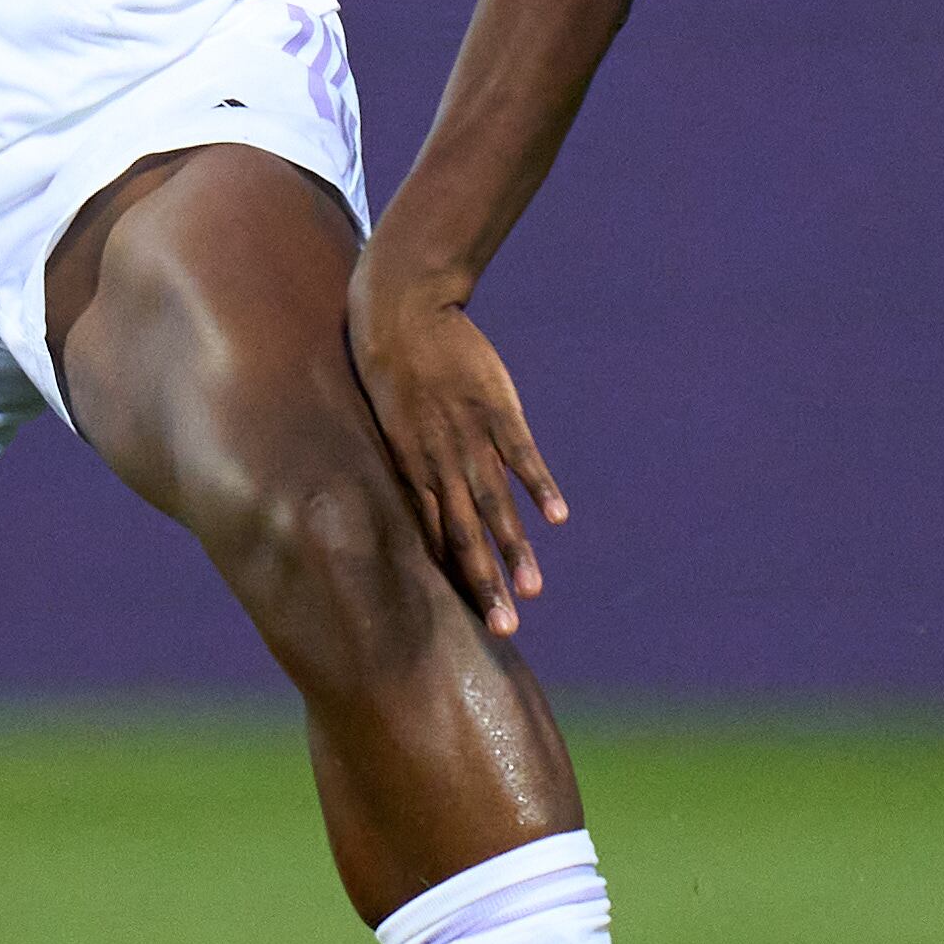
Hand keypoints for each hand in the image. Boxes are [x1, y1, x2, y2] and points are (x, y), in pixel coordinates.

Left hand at [346, 259, 561, 636]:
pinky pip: (519, 455)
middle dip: (484, 586)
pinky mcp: (495, 409)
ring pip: (494, 506)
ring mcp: (468, 438)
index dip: (454, 584)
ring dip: (514, 550)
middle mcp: (439, 465)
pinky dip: (538, 486)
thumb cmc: (389, 372)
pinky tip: (556, 519)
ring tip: (532, 592)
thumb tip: (412, 506)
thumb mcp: (386, 427)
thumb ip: (406, 469)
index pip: (433, 543)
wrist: (400, 311)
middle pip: (464, 537)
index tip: (469, 627)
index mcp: (409, 473)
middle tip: (504, 632)